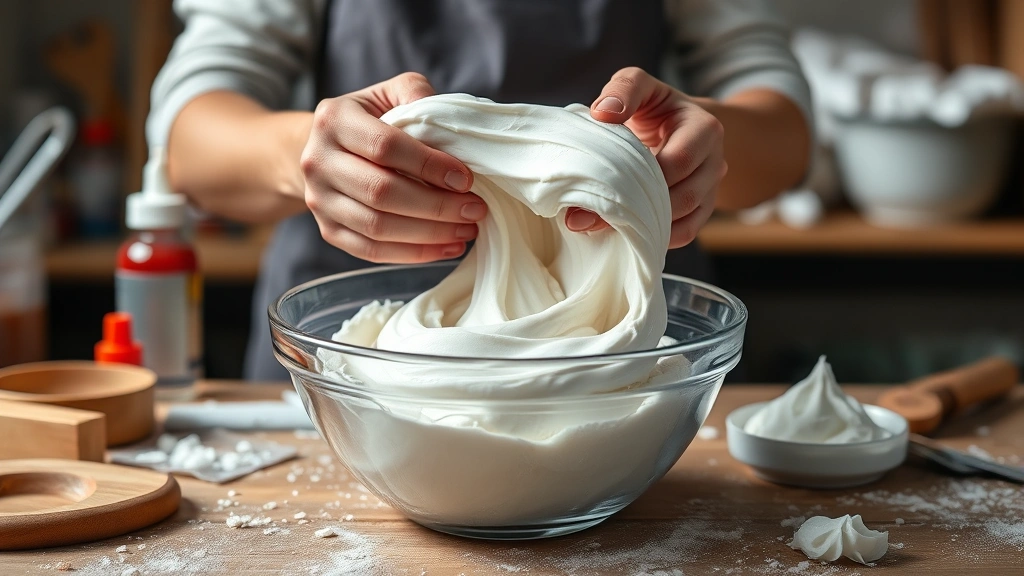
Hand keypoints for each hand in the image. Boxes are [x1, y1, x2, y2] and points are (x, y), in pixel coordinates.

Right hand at [300, 72, 486, 262]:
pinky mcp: (328, 231)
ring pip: (378, 227)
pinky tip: (447, 247)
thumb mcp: (389, 93)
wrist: (325, 150)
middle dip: (436, 205)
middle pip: (381, 192)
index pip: (385, 146)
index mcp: (334, 120)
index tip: (465, 179)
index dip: (429, 165)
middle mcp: (317, 161)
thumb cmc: (371, 120)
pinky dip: (414, 254)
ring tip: (467, 229)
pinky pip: (372, 251)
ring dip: (430, 233)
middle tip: (475, 209)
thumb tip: (449, 120)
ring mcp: (319, 200)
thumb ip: (416, 93)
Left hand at [573, 67, 726, 248]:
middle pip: (683, 196)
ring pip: (684, 221)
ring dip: (641, 227)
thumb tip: (603, 113)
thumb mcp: (641, 86)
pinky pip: (684, 234)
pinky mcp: (701, 212)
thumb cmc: (654, 108)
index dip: (641, 176)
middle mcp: (714, 162)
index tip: (599, 180)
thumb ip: (624, 89)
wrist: (676, 128)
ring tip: (594, 226)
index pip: (678, 161)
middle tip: (583, 216)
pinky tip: (620, 233)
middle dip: (635, 208)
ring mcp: (710, 190)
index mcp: (704, 129)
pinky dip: (654, 238)